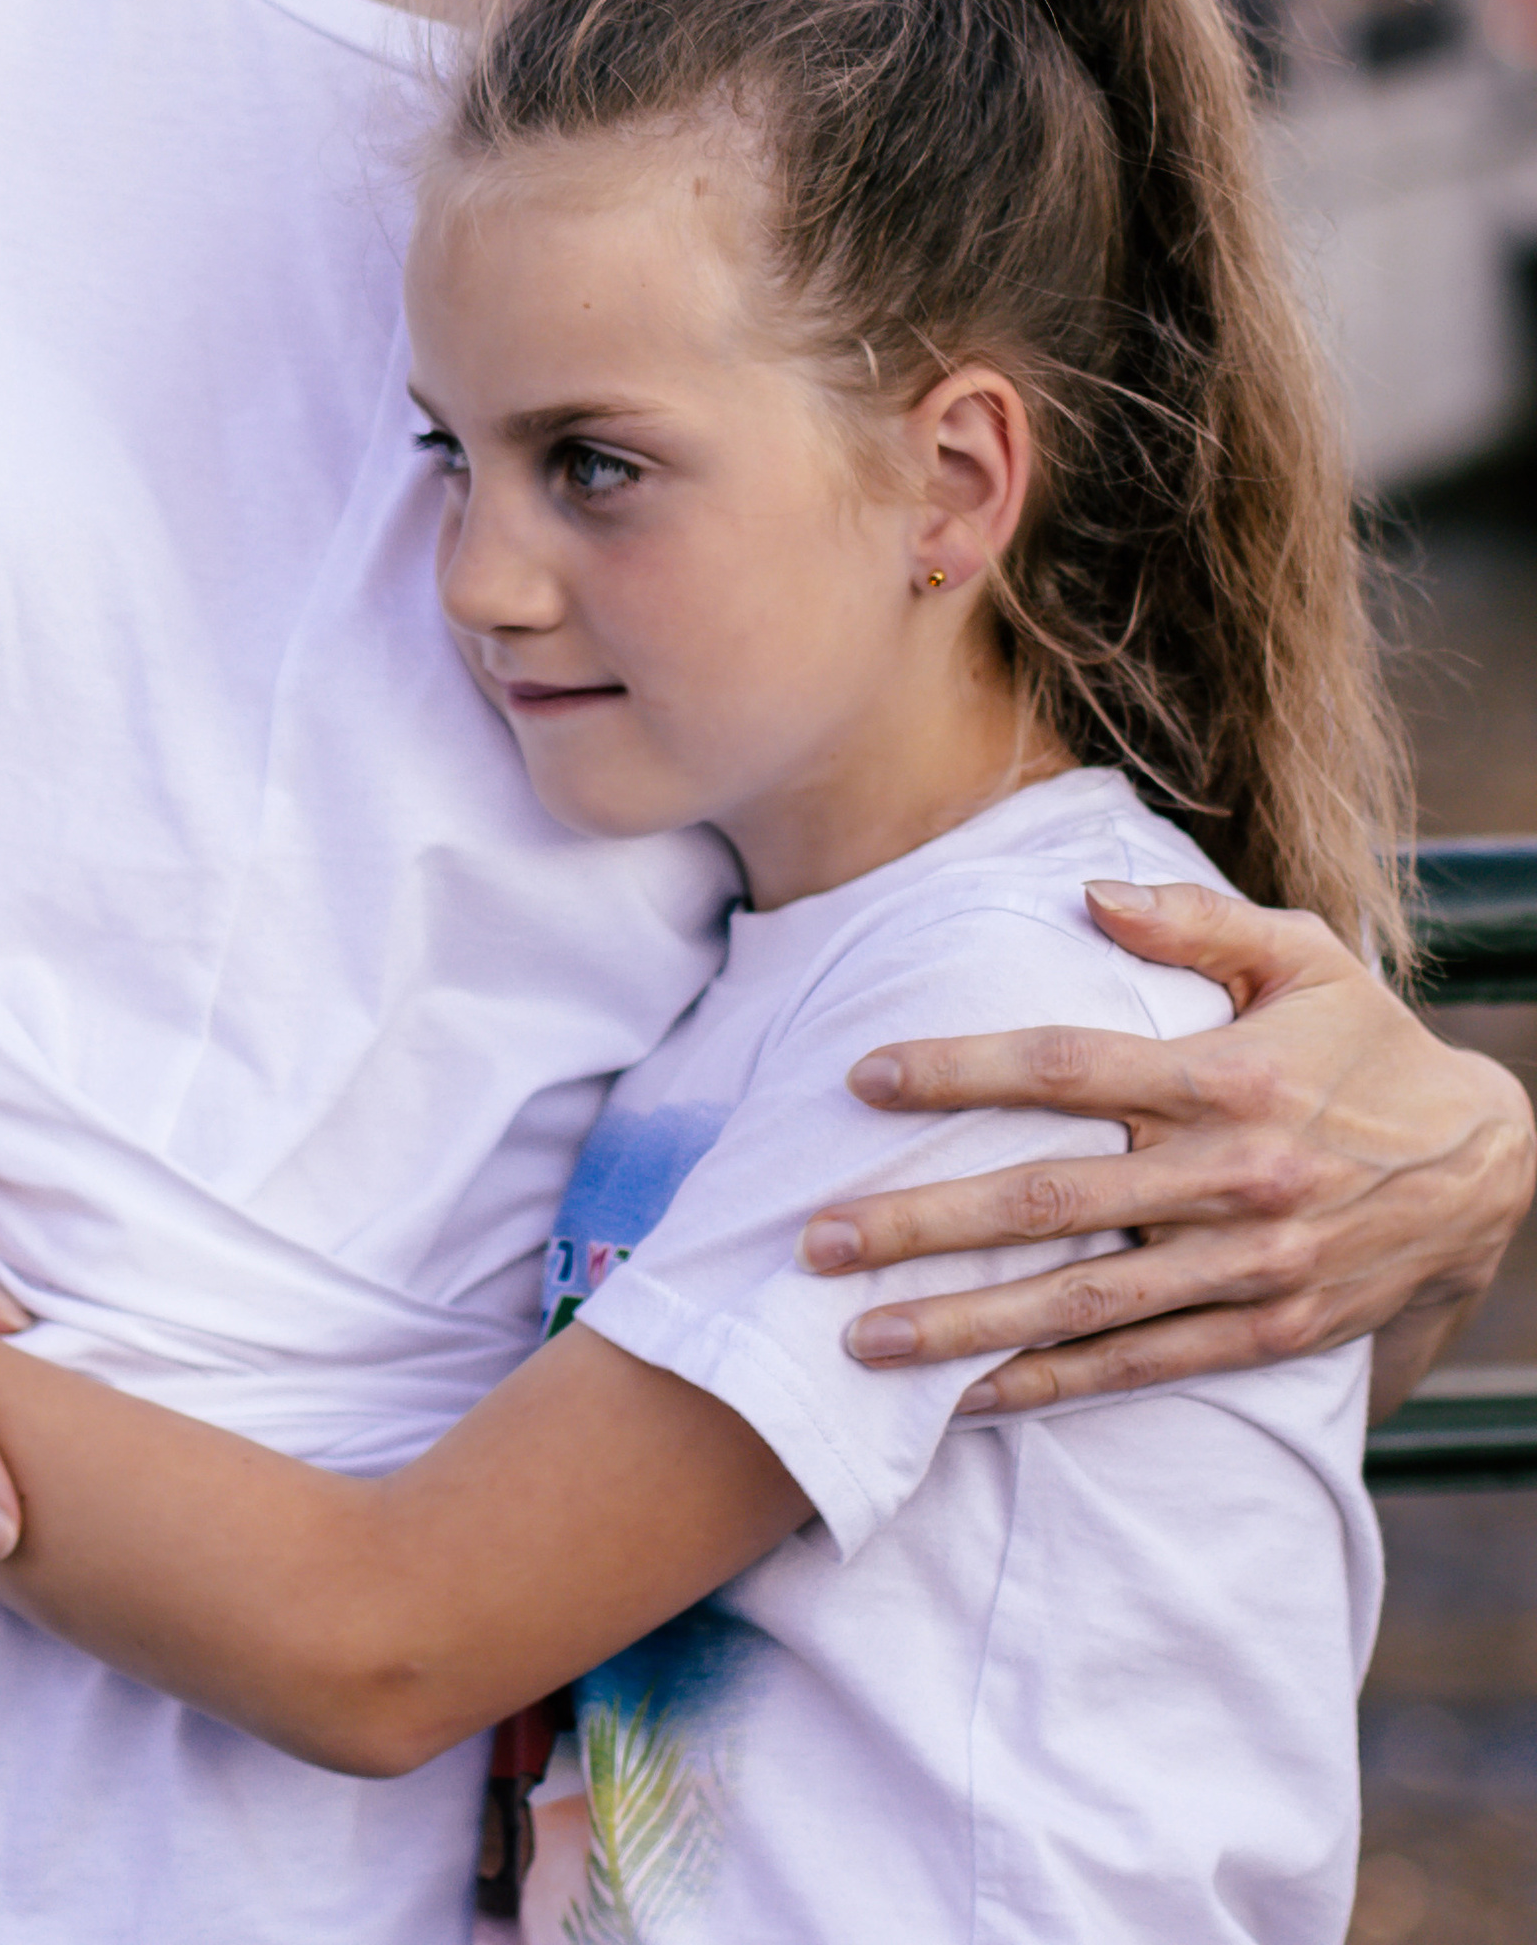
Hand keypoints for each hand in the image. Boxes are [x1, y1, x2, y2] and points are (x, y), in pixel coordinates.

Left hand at [796, 882, 1535, 1411]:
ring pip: (1083, 1302)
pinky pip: (1143, 1366)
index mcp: (1224, 1077)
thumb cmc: (1367, 1043)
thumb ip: (1193, 920)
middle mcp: (1230, 1177)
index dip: (959, 1072)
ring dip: (966, 1325)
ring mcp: (1248, 1266)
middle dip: (925, 1222)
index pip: (1064, 1070)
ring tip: (862, 1339)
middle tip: (820, 1237)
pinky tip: (969, 1397)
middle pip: (1050, 1200)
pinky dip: (1052, 1384)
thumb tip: (1088, 894)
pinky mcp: (1267, 1332)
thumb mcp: (1301, 955)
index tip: (864, 1079)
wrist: (1488, 1167)